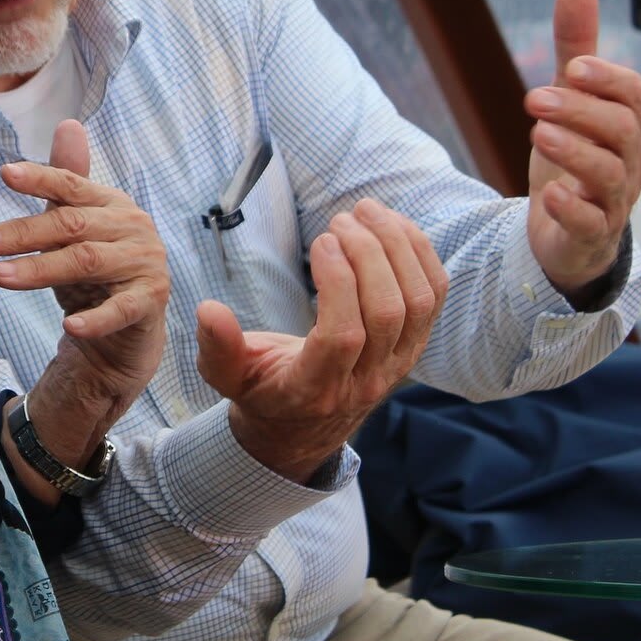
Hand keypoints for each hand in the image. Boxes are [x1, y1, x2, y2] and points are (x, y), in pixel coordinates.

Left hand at [0, 121, 168, 488]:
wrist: (127, 329)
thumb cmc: (94, 272)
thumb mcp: (75, 227)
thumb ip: (67, 181)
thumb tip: (68, 123)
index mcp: (111, 202)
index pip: (71, 185)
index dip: (40, 178)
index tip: (4, 173)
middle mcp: (132, 226)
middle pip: (71, 225)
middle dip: (23, 232)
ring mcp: (145, 263)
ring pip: (86, 262)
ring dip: (39, 269)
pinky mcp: (151, 301)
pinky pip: (121, 309)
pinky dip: (96, 318)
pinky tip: (70, 326)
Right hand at [196, 200, 446, 483]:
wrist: (303, 428)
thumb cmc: (261, 393)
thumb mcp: (227, 378)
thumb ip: (218, 348)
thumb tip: (207, 309)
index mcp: (316, 388)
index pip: (342, 336)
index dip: (339, 284)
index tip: (321, 241)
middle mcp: (366, 380)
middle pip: (387, 313)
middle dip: (369, 255)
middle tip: (340, 220)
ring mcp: (397, 364)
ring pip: (418, 303)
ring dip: (398, 248)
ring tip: (367, 212)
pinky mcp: (414, 346)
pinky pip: (433, 297)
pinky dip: (421, 256)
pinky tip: (394, 226)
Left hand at [524, 0, 640, 297]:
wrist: (569, 230)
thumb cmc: (577, 153)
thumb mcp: (572, 98)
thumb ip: (576, 46)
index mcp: (633, 124)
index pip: (636, 95)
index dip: (609, 80)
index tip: (574, 68)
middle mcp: (633, 160)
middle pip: (621, 130)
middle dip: (580, 111)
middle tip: (532, 99)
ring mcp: (615, 199)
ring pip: (610, 174)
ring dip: (574, 152)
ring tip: (537, 132)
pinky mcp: (592, 232)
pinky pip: (591, 223)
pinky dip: (573, 209)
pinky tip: (551, 195)